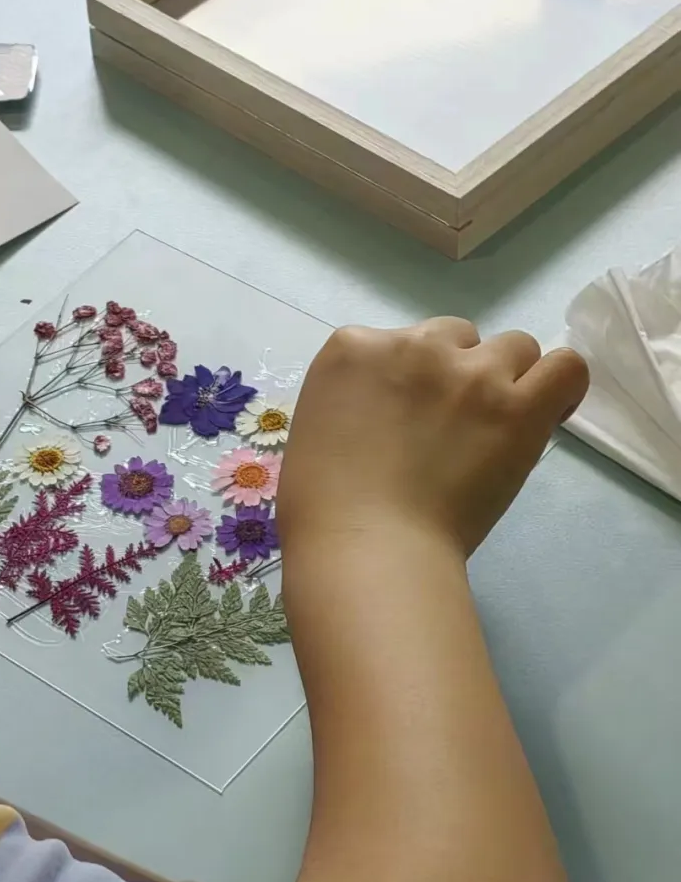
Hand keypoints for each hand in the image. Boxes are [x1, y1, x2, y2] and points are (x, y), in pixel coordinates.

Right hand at [278, 318, 588, 557]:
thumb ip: (355, 399)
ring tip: (496, 428)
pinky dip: (560, 387)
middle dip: (457, 374)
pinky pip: (565, 367)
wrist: (365, 545)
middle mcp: (411, 345)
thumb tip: (391, 409)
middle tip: (450, 429)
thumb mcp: (316, 426)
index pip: (398, 341)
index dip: (411, 380)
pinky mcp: (517, 406)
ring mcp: (468, 372)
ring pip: (513, 347)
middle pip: (456, 336)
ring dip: (506, 380)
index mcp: (352, 348)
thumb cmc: (322, 506)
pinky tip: (544, 414)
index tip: (408, 419)